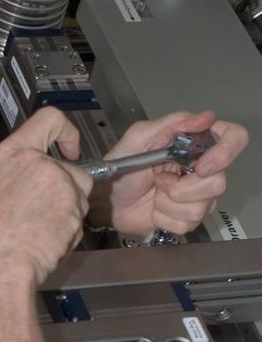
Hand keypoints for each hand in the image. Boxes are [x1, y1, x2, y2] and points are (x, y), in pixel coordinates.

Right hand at [0, 107, 92, 284]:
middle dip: (69, 193)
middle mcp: (37, 163)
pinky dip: (69, 233)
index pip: (48, 120)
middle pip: (72, 170)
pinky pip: (80, 220)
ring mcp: (58, 182)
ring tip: (40, 234)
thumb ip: (13, 181)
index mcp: (10, 155)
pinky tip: (46, 243)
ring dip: (68, 215)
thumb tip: (24, 188)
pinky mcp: (73, 205)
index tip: (71, 147)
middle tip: (48, 216)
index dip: (67, 132)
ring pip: (80, 197)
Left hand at [90, 110, 248, 237]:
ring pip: (202, 207)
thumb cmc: (120, 167)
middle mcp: (202, 170)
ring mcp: (197, 196)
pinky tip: (154, 209)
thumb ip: (172, 124)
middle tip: (159, 180)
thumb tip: (205, 117)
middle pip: (218, 182)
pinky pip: (187, 224)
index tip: (202, 167)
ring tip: (155, 193)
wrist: (106, 200)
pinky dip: (164, 218)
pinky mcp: (186, 218)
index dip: (225, 153)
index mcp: (195, 144)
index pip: (234, 139)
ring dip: (169, 203)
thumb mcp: (139, 138)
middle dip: (182, 187)